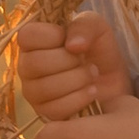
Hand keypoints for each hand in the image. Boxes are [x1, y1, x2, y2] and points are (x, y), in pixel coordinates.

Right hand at [17, 11, 131, 123]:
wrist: (112, 81)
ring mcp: (32, 92)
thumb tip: (72, 45)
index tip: (70, 40)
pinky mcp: (45, 113)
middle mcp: (26, 66)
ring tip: (92, 75)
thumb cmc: (98, 49)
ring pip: (44, 88)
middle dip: (68, 61)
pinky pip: (54, 109)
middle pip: (33, 63)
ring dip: (76, 80)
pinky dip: (79, 99)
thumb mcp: (97, 28)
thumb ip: (84, 26)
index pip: (26, 36)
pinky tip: (91, 91)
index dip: (51, 36)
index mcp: (32, 41)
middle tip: (86, 61)